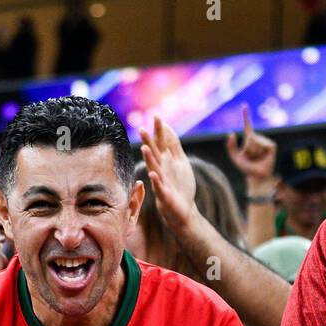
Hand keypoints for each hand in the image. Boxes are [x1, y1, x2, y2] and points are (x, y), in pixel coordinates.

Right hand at [139, 115, 197, 231]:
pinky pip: (159, 187)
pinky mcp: (164, 196)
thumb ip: (174, 146)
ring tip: (145, 148)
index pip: (161, 143)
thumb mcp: (180, 162)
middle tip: (142, 129)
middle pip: (154, 154)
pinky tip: (153, 174)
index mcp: (166, 161)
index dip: (159, 130)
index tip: (157, 116)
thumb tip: (167, 127)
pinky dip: (156, 181)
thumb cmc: (180, 185)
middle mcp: (161, 169)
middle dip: (148, 142)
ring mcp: (161, 182)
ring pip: (154, 168)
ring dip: (149, 159)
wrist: (183, 210)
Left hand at [224, 104, 276, 192]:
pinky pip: (262, 145)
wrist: (257, 177)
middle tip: (251, 157)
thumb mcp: (234, 157)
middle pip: (249, 137)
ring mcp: (265, 141)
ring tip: (256, 158)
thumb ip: (230, 146)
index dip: (246, 115)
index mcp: (249, 139)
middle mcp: (258, 138)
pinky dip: (260, 152)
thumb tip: (231, 133)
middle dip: (247, 149)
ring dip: (253, 152)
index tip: (244, 105)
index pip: (247, 125)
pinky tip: (263, 157)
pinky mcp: (272, 146)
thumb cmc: (246, 168)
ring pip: (255, 142)